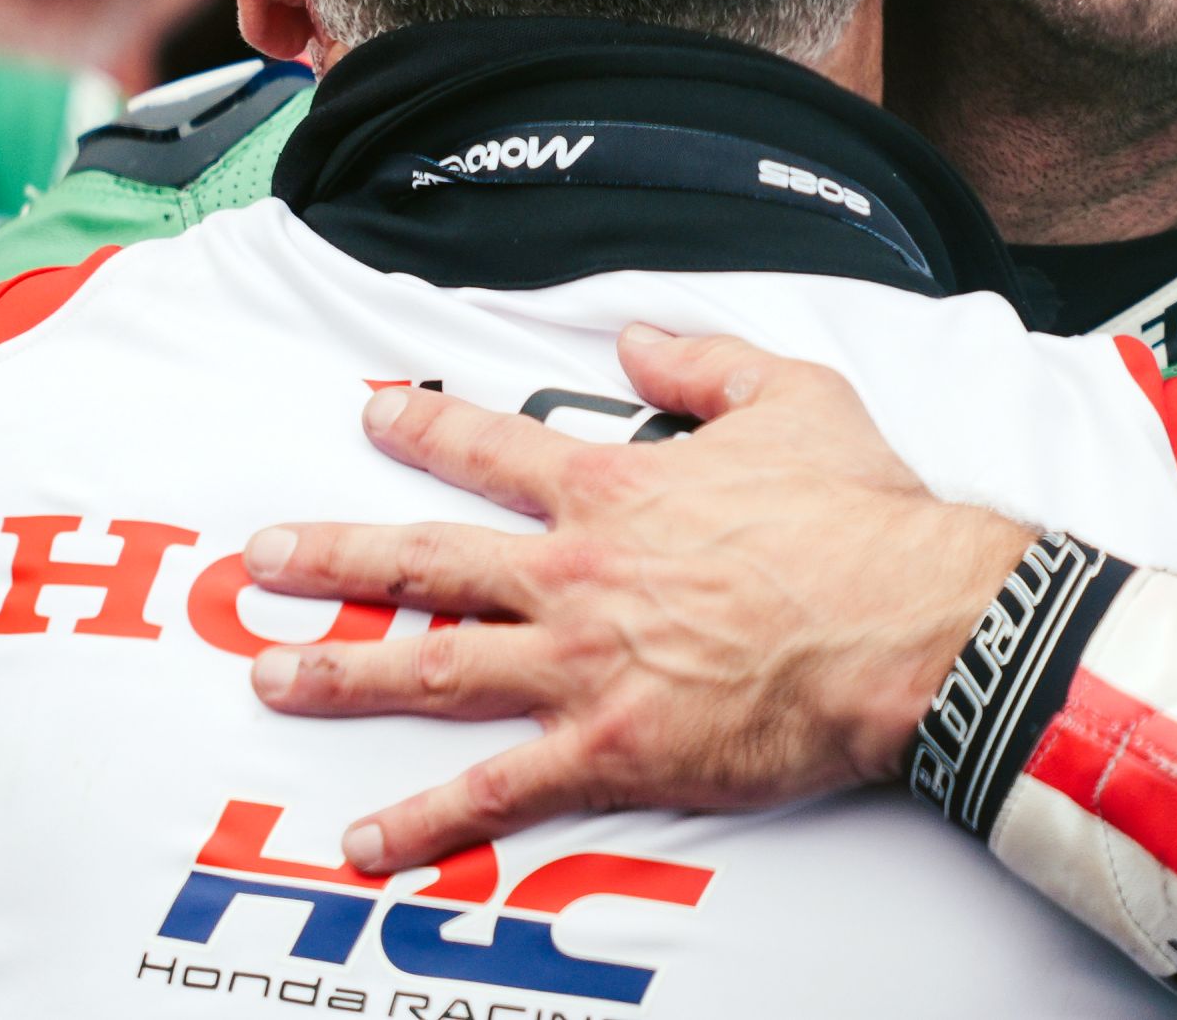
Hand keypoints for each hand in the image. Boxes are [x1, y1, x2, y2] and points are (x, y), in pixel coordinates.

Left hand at [241, 323, 1033, 873]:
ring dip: (343, 674)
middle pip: (426, 563)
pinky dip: (425, 819)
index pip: (490, 448)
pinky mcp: (610, 750)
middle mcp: (578, 574)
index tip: (371, 415)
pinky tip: (364, 835)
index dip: (423, 428)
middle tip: (265, 562)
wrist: (911, 621)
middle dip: (334, 558)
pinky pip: (497, 791)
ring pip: (433, 669)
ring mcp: (583, 666)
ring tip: (271, 677)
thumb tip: (639, 340)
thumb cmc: (863, 517)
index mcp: (615, 489)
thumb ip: (703, 362)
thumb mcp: (792, 396)